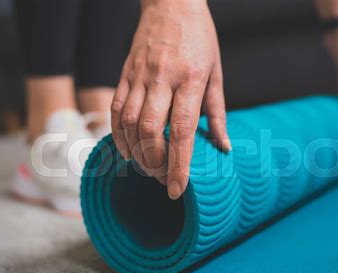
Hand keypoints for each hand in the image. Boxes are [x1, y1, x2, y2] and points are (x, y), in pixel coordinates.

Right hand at [111, 0, 230, 199]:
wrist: (171, 3)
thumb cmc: (200, 39)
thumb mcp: (216, 73)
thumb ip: (217, 113)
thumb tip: (223, 147)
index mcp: (191, 79)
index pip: (182, 130)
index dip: (178, 164)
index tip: (177, 189)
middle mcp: (162, 78)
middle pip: (150, 131)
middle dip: (155, 163)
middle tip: (164, 178)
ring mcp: (139, 76)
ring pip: (128, 123)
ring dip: (135, 153)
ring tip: (148, 168)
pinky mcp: (124, 74)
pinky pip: (115, 110)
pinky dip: (118, 135)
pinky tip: (127, 151)